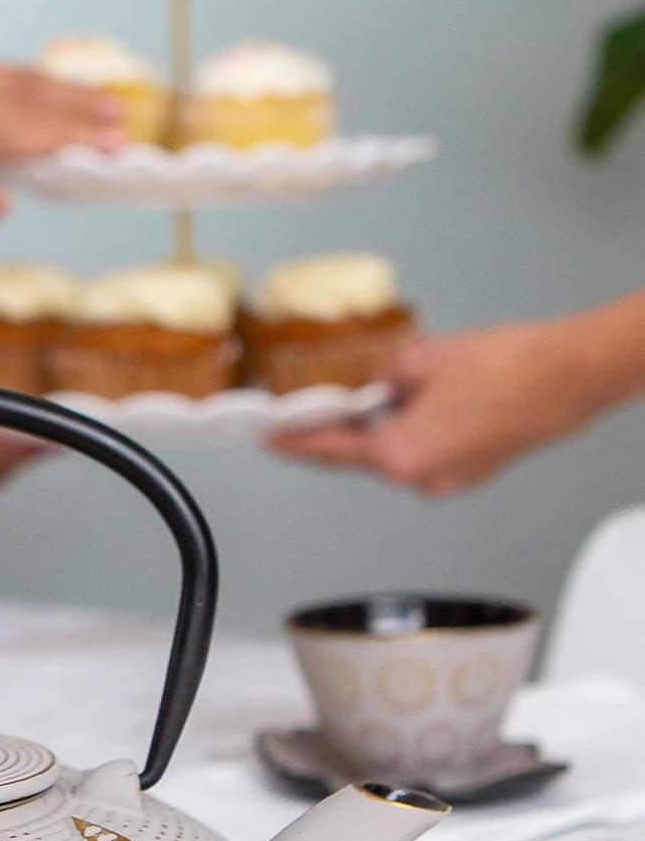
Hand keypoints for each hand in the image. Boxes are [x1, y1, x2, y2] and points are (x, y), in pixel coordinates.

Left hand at [269, 321, 601, 495]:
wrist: (572, 374)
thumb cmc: (508, 369)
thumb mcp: (419, 359)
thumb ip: (379, 376)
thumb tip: (369, 383)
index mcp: (400, 458)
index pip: (329, 450)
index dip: (294, 441)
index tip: (268, 440)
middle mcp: (421, 481)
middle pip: (359, 457)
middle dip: (334, 433)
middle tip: (306, 413)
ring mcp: (450, 481)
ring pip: (395, 453)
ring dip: (377, 429)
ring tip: (367, 396)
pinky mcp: (472, 470)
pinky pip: (424, 452)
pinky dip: (409, 432)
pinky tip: (410, 403)